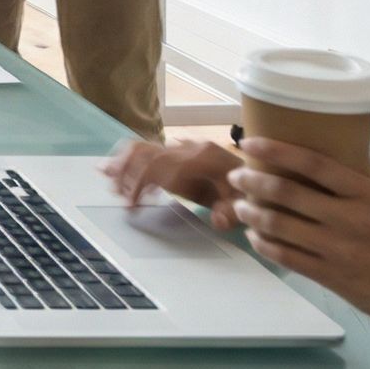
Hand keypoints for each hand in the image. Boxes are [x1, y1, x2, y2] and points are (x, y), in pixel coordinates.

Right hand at [103, 138, 240, 228]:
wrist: (261, 176)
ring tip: (108, 180)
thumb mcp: (246, 206)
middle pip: (145, 152)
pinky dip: (129, 161)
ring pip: (143, 148)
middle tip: (113, 193)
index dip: (139, 182)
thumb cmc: (251, 193)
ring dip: (122, 164)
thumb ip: (231, 213)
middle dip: (124, 172)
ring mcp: (183, 149)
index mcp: (201, 158)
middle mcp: (188, 149)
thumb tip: (218, 220)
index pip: (159, 164)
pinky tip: (114, 171)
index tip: (129, 205)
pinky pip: (148, 152)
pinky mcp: (178, 155)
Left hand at [228, 138, 369, 333]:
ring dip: (251, 213)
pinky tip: (256, 237)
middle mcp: (350, 218)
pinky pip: (286, 257)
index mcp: (367, 194)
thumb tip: (333, 145)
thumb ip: (362, 174)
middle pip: (287, 193)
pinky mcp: (331, 276)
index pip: (313, 164)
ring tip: (240, 206)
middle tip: (237, 176)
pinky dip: (264, 244)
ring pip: (280, 225)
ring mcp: (339, 249)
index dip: (276, 150)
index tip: (249, 141)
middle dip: (252, 181)